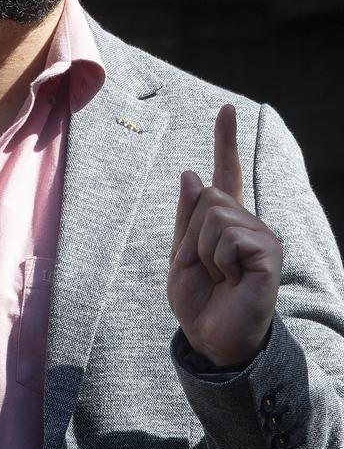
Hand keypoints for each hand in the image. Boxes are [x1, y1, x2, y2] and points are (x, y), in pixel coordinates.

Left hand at [167, 104, 282, 367]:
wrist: (211, 339)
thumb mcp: (180, 256)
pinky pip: (228, 236)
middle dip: (192, 234)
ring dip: (203, 251)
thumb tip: (191, 172)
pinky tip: (232, 280)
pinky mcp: (268, 252)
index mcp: (225, 221)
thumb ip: (186, 216)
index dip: (225, 141)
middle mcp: (247, 223)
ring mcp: (260, 236)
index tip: (227, 109)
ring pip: (214, 215)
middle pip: (207, 196)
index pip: (225, 173)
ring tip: (219, 278)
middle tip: (205, 269)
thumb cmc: (198, 301)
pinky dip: (218, 261)